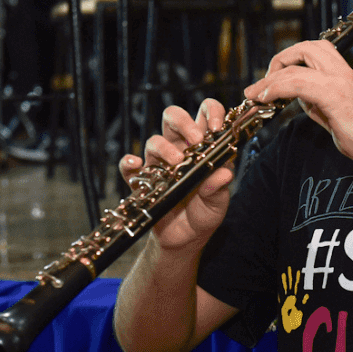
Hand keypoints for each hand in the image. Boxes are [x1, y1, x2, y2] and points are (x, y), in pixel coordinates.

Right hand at [118, 100, 233, 250]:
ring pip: (153, 140)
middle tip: (196, 140)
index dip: (211, 112)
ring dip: (164, 148)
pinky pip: (128, 168)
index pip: (205, 115)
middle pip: (173, 118)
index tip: (216, 127)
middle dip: (183, 122)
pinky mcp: (142, 182)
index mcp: (203, 147)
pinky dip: (128, 163)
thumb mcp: (218, 202)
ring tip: (176, 163)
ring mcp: (159, 164)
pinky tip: (136, 165)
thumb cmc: (205, 212)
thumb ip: (219, 187)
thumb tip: (224, 174)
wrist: (186, 238)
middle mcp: (180, 149)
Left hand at [244, 40, 352, 170]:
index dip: (292, 60)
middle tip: (265, 83)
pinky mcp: (334, 96)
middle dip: (281, 58)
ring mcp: (340, 82)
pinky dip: (277, 87)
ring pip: (300, 58)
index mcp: (346, 76)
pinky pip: (298, 81)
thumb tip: (300, 100)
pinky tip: (267, 98)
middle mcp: (344, 73)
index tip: (274, 81)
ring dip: (272, 75)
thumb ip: (318, 105)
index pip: (317, 51)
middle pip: (307, 46)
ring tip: (256, 93)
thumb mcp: (337, 117)